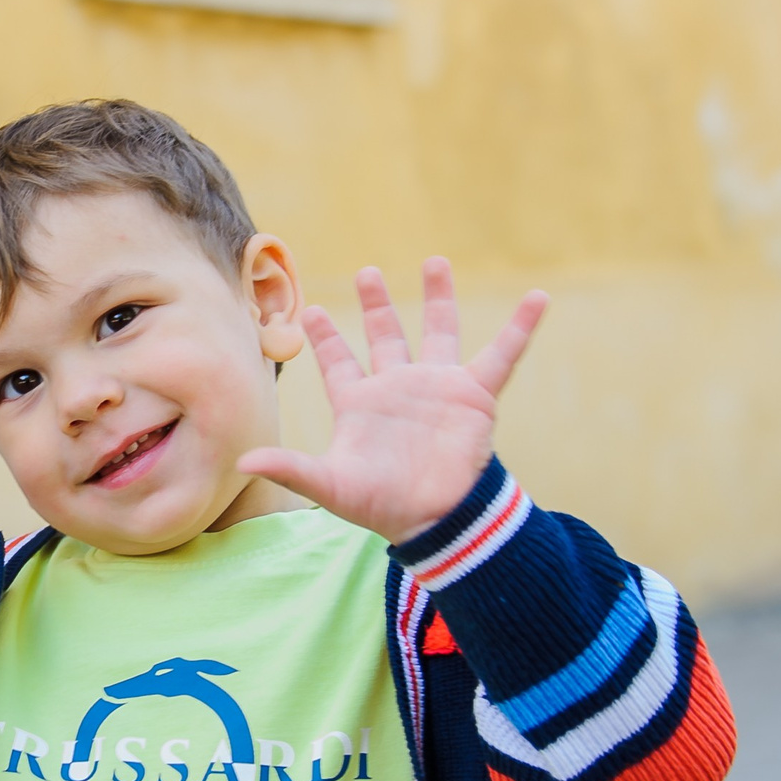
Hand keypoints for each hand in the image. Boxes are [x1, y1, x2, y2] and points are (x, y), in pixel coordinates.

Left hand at [237, 258, 547, 544]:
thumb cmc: (382, 505)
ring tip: (435, 261)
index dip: (326, 338)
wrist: (437, 519)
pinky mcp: (474, 396)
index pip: (338, 362)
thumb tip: (244, 461)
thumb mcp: (330, 485)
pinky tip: (537, 298)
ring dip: (438, 298)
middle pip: (385, 335)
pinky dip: (520, 327)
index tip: (312, 309)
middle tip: (367, 271)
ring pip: (437, 331)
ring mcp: (437, 388)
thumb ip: (290, 468)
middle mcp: (398, 388)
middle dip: (377, 304)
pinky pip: (502, 355)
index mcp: (360, 404)